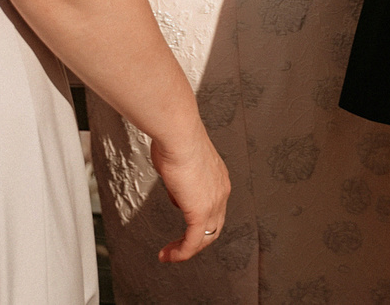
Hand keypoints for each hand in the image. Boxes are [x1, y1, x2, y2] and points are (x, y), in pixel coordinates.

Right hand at [148, 123, 230, 262]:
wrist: (178, 133)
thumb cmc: (175, 137)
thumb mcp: (178, 160)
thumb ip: (179, 177)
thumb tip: (174, 186)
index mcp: (218, 177)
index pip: (214, 207)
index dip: (198, 219)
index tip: (183, 225)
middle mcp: (221, 190)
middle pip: (214, 226)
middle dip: (196, 240)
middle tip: (178, 246)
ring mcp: (214, 202)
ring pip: (205, 237)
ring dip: (186, 249)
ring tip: (170, 254)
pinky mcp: (200, 211)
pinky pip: (192, 241)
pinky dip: (181, 252)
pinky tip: (169, 255)